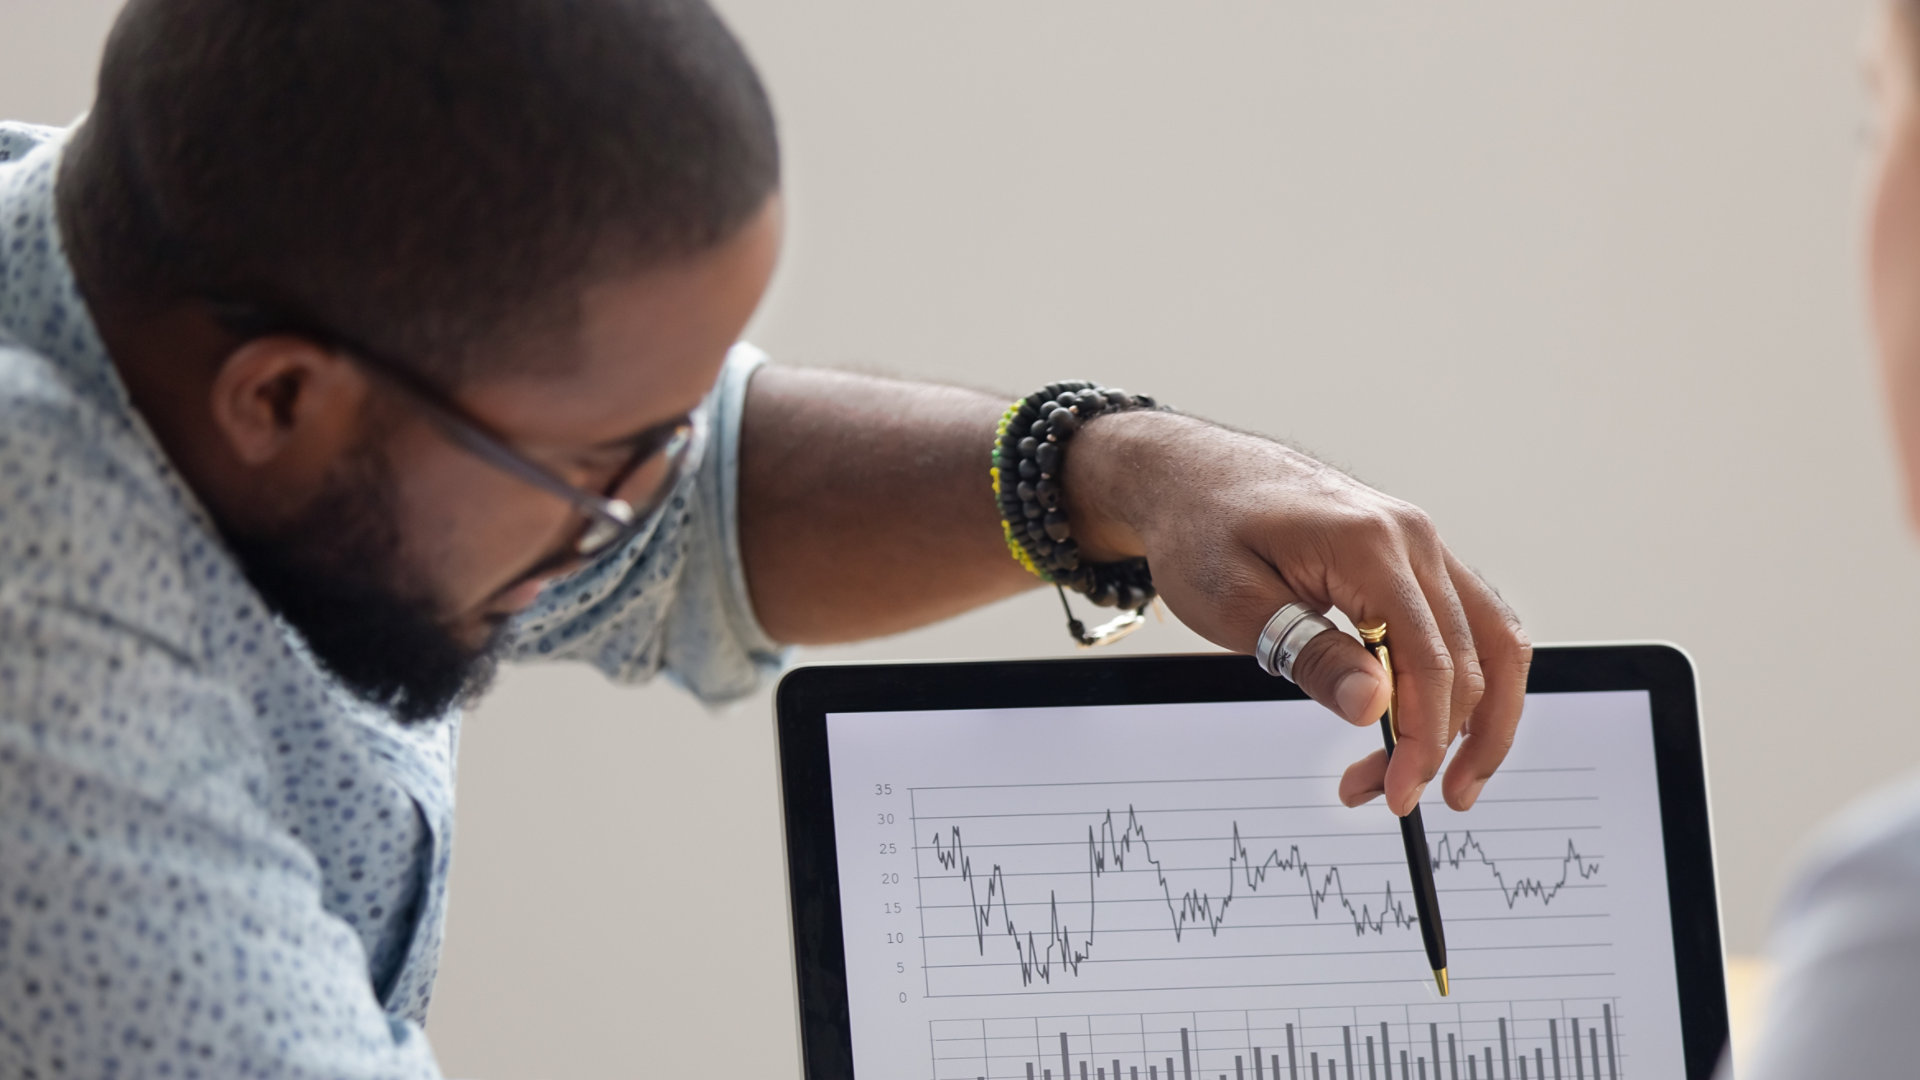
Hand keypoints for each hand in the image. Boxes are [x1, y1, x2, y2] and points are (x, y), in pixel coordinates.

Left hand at [1064, 409, 1531, 815]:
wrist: (1190, 478)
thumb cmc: (1202, 529)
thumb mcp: (1235, 602)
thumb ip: (1309, 654)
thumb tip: (1375, 708)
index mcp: (1369, 543)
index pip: (1427, 659)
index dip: (1422, 739)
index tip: (1398, 792)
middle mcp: (1413, 537)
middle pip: (1469, 659)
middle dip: (1438, 742)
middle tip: (1388, 794)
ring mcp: (1420, 544)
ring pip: (1489, 642)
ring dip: (1475, 719)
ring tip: (1441, 778)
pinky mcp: (1413, 559)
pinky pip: (1466, 625)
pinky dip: (1462, 681)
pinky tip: (1435, 725)